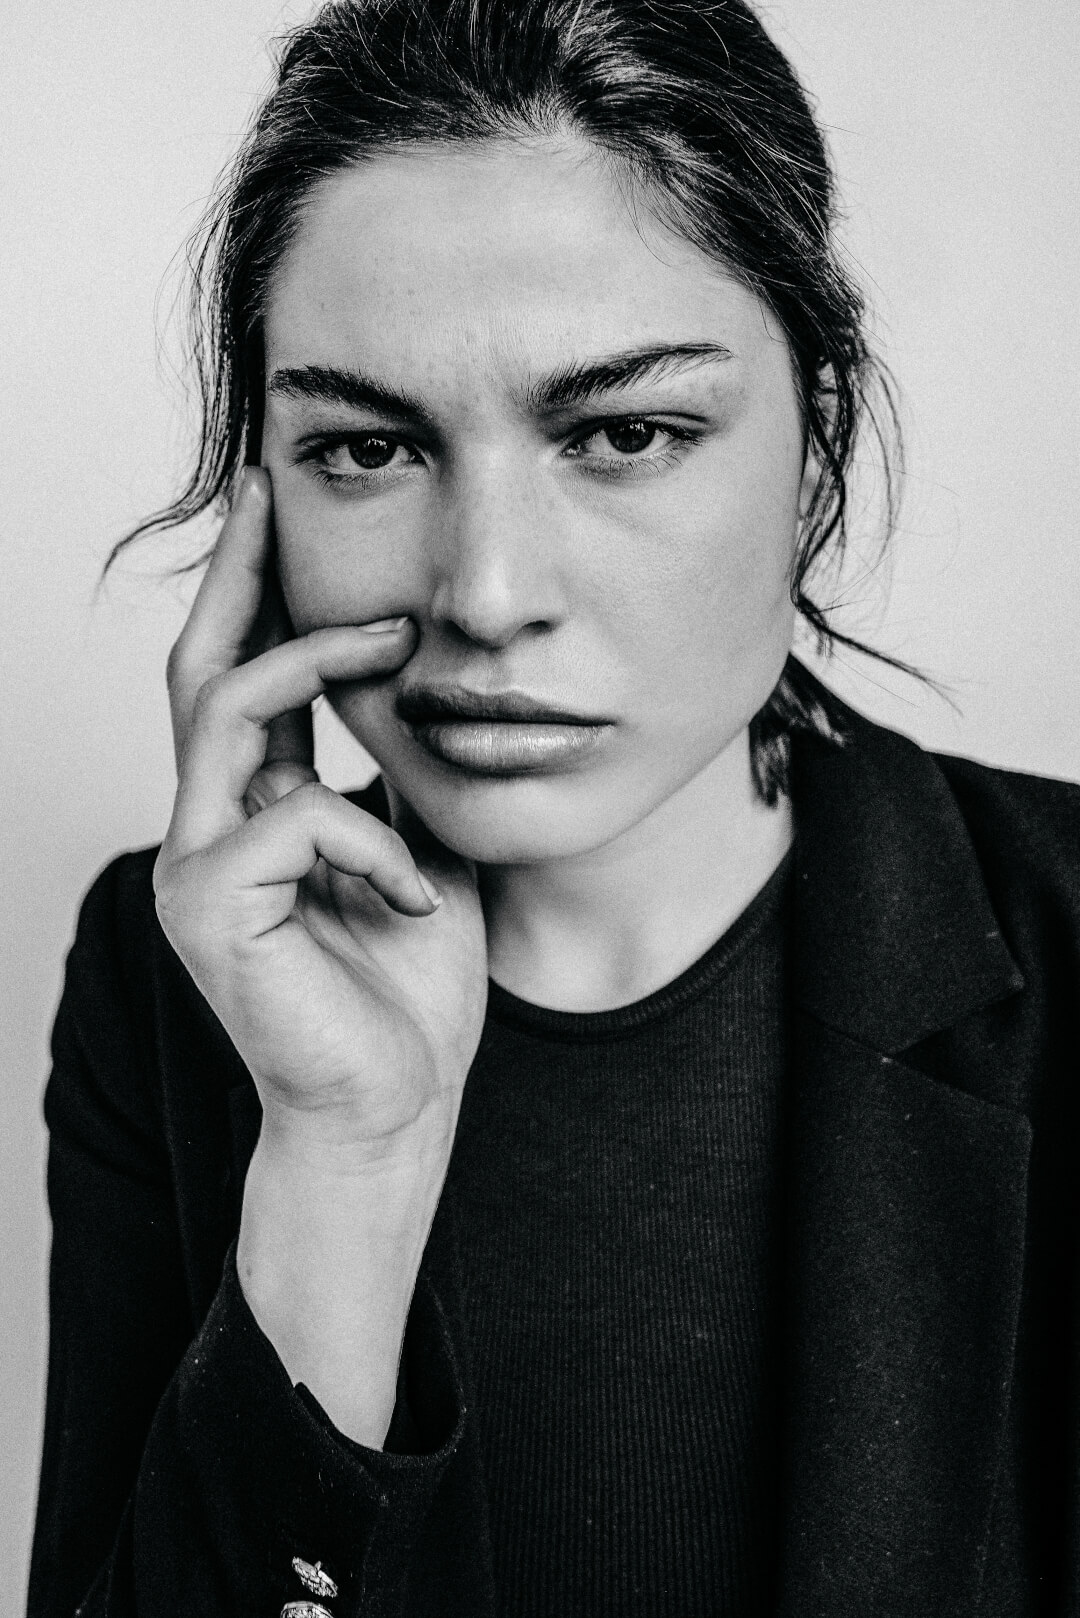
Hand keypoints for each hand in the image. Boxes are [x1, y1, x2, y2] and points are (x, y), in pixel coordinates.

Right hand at [154, 468, 488, 1165]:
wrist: (397, 1106)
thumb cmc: (407, 993)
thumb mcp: (418, 855)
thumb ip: (395, 781)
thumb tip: (421, 695)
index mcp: (260, 811)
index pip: (247, 679)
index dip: (265, 593)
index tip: (288, 509)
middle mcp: (210, 827)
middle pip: (203, 667)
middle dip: (240, 572)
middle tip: (271, 489)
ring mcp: (196, 864)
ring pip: (227, 708)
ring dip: (316, 657)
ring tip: (397, 639)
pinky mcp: (206, 905)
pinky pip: (294, 816)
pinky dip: (372, 844)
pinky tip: (415, 896)